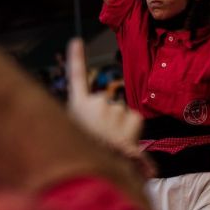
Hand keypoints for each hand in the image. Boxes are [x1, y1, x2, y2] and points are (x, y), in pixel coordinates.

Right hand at [66, 38, 141, 158]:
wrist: (105, 168)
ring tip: (113, 143)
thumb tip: (93, 119)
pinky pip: (134, 120)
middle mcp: (95, 102)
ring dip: (120, 126)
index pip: (76, 77)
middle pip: (106, 104)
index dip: (77, 59)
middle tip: (103, 139)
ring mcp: (114, 107)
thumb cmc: (87, 155)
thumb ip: (83, 123)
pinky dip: (133, 130)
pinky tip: (126, 141)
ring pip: (121, 113)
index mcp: (77, 106)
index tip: (77, 41)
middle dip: (107, 118)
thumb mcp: (75, 136)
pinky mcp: (131, 115)